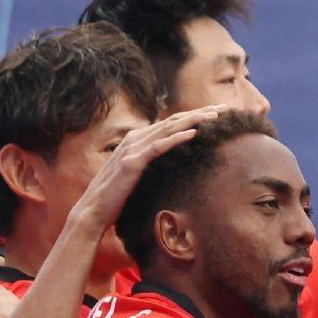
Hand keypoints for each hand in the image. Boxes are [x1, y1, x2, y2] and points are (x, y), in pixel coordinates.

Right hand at [71, 106, 226, 229]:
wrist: (93, 210)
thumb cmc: (116, 197)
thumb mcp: (136, 176)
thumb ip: (149, 165)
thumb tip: (169, 165)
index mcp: (137, 140)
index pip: (170, 124)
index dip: (194, 116)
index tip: (216, 114)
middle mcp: (135, 139)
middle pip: (173, 121)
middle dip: (200, 112)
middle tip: (224, 107)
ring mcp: (132, 149)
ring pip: (168, 129)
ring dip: (193, 120)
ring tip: (215, 115)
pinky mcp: (132, 162)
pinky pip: (159, 147)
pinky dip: (176, 138)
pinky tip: (193, 133)